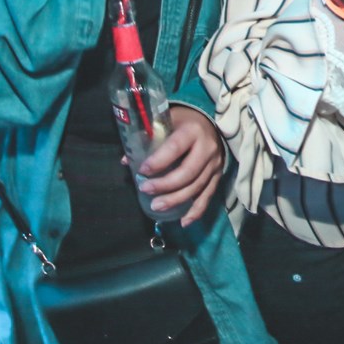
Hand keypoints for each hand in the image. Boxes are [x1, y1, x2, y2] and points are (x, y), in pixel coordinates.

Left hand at [135, 105, 224, 226]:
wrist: (210, 122)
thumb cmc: (183, 122)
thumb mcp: (166, 122)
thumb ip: (147, 139)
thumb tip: (126, 160)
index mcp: (192, 131)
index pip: (175, 148)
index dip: (158, 161)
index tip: (142, 171)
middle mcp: (207, 147)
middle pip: (187, 172)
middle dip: (165, 185)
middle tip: (145, 190)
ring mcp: (215, 163)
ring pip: (197, 186)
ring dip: (176, 200)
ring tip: (156, 206)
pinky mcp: (218, 174)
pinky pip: (208, 195)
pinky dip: (197, 210)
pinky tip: (184, 221)